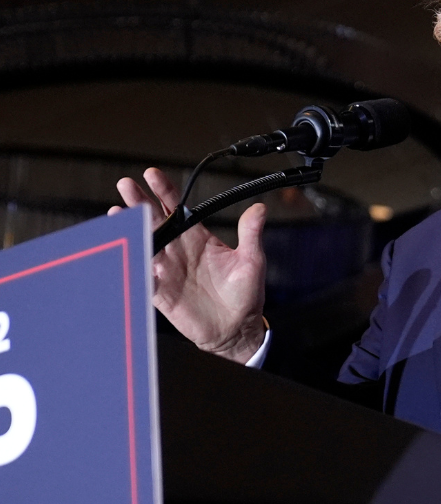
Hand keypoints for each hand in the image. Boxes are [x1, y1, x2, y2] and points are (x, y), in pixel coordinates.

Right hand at [111, 168, 267, 363]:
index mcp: (199, 238)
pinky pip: (143, 276)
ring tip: (116, 214)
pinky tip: (127, 252)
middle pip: (155, 221)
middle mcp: (179, 250)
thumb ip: (251, 234)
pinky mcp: (161, 292)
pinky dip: (135, 266)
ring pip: (145, 244)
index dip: (165, 191)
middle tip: (125, 185)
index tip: (152, 175)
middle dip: (139, 203)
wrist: (236, 328)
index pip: (178, 209)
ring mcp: (168, 270)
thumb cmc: (246, 294)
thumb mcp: (252, 260)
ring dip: (131, 230)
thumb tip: (259, 208)